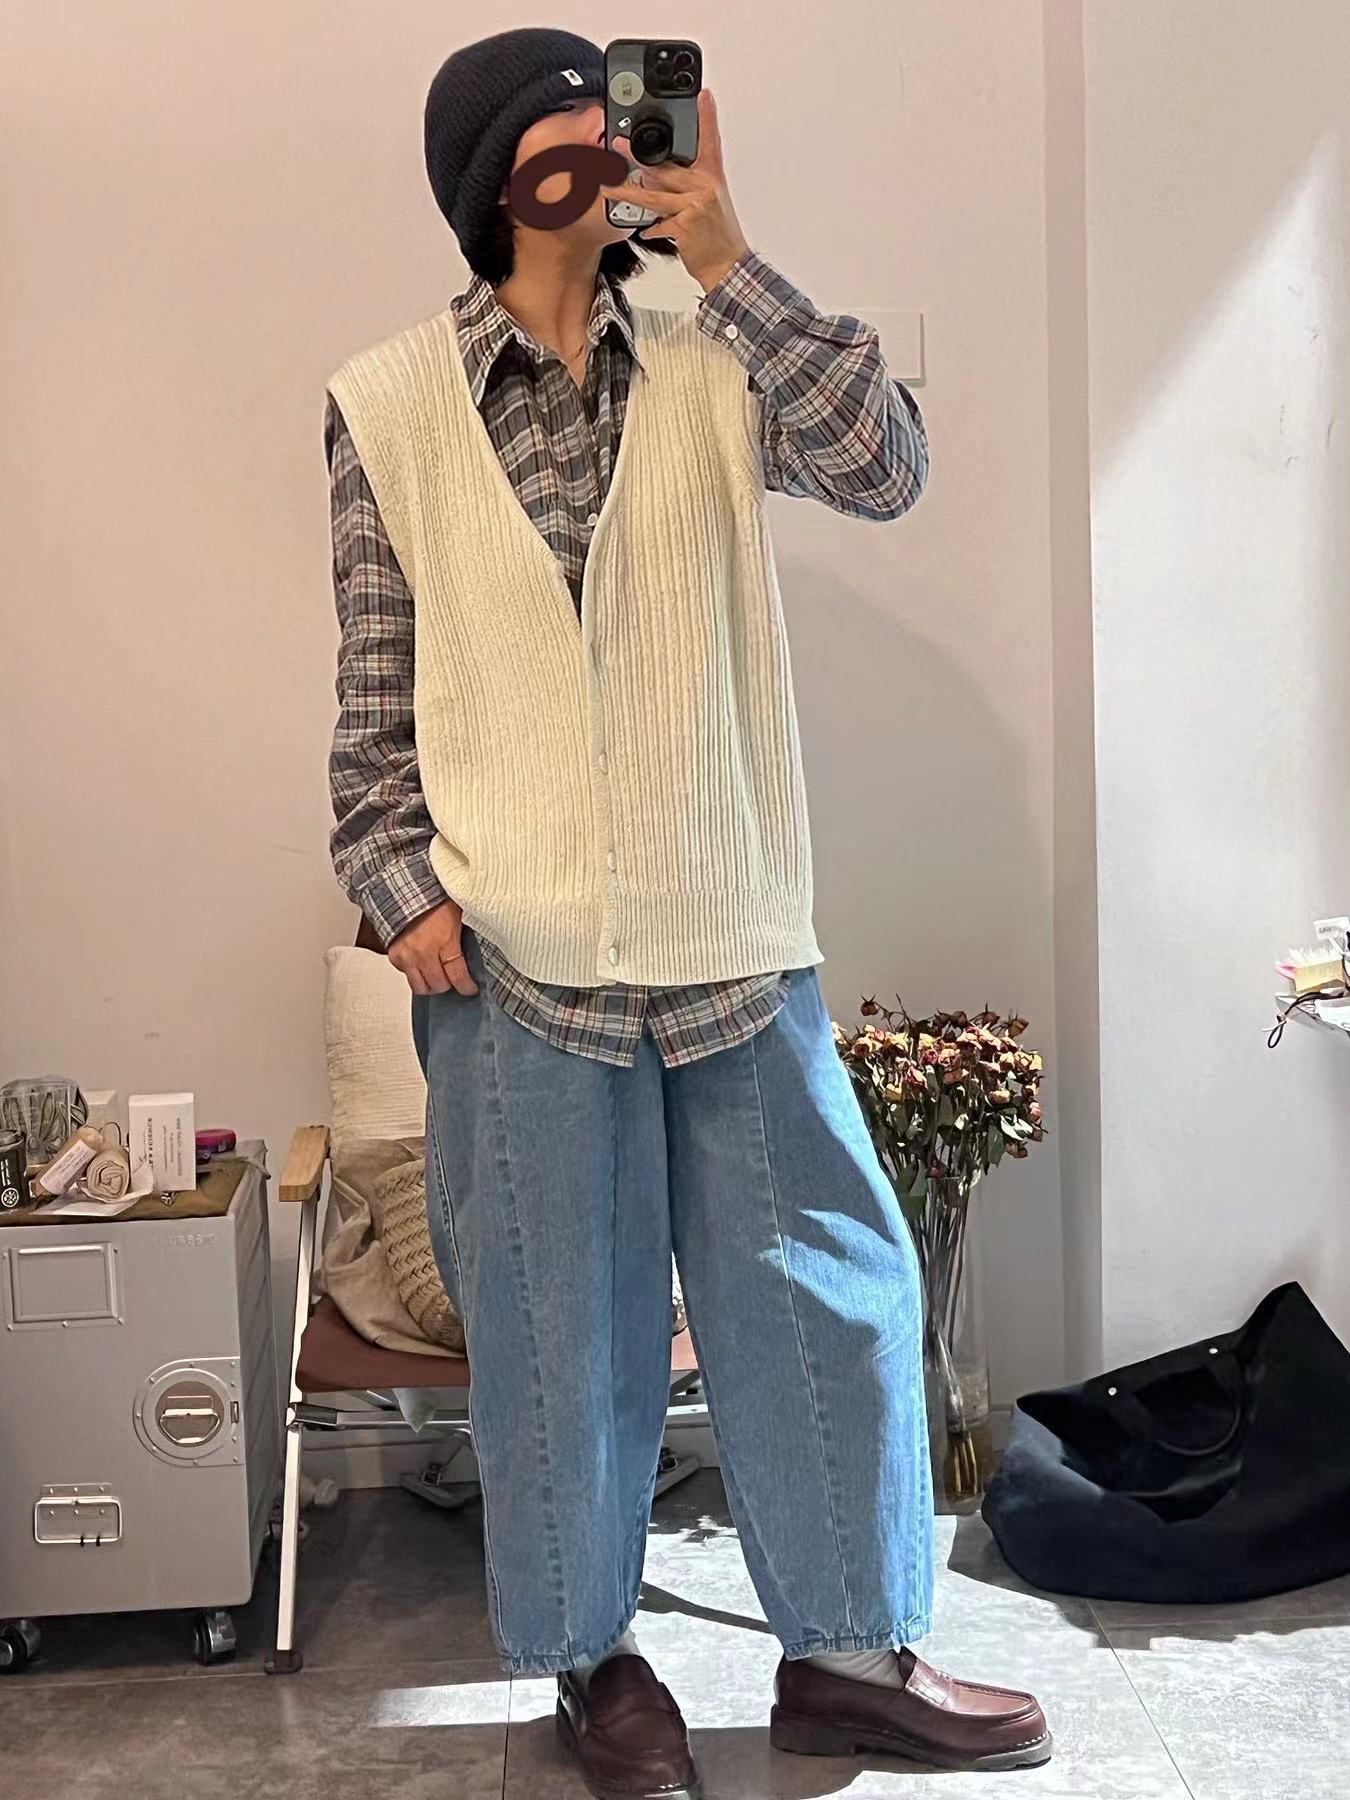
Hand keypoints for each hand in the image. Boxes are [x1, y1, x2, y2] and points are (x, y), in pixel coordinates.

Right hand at [388, 900, 478, 997]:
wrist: (406, 888)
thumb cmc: (435, 898)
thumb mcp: (460, 913)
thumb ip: (469, 934)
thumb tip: (487, 947)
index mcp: (444, 941)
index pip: (457, 976)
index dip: (466, 986)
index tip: (471, 988)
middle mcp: (423, 952)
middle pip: (439, 986)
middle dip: (449, 984)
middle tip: (454, 977)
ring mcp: (406, 955)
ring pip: (420, 988)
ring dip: (431, 984)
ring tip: (438, 974)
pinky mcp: (394, 956)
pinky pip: (406, 975)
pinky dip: (415, 972)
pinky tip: (422, 962)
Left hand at [601, 90, 749, 292]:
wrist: (727, 265)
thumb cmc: (717, 235)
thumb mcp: (708, 202)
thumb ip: (684, 186)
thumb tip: (653, 177)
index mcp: (712, 177)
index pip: (711, 142)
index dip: (708, 117)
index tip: (704, 96)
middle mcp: (704, 187)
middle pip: (665, 168)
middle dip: (637, 157)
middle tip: (618, 145)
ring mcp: (694, 206)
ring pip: (653, 194)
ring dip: (628, 191)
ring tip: (609, 186)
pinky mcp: (685, 226)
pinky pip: (658, 223)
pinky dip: (650, 228)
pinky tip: (645, 229)